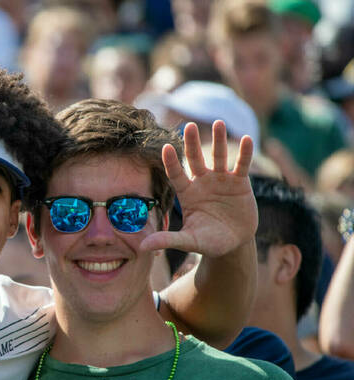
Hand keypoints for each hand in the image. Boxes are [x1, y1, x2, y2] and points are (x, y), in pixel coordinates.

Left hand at [140, 121, 257, 256]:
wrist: (233, 244)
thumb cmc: (207, 242)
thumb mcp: (188, 242)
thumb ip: (167, 240)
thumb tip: (142, 247)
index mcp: (187, 194)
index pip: (176, 174)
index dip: (171, 162)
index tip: (165, 147)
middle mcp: (202, 183)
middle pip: (195, 159)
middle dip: (192, 143)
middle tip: (188, 126)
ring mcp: (221, 180)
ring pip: (219, 157)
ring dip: (219, 140)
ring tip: (219, 123)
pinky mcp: (239, 183)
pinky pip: (241, 165)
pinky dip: (244, 153)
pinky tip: (247, 139)